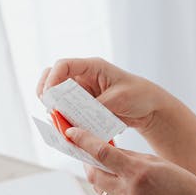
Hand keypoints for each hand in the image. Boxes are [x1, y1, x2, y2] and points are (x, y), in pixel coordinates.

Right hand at [37, 57, 167, 135]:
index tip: (49, 96)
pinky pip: (68, 111)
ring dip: (55, 109)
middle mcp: (83, 77)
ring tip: (59, 122)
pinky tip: (67, 129)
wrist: (149, 108)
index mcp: (92, 67)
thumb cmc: (139, 95)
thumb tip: (75, 118)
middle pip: (52, 79)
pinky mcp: (83, 107)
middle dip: (46, 94)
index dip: (52, 79)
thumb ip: (97, 106)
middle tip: (50, 110)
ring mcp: (82, 92)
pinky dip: (64, 119)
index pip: (63, 65)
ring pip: (58, 97)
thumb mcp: (119, 99)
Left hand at [65, 128, 195, 194]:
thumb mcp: (155, 162)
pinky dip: (112, 187)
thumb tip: (105, 151)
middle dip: (87, 160)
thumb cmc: (181, 182)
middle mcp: (130, 192)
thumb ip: (129, 157)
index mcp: (139, 172)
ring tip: (107, 165)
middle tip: (86, 149)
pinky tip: (122, 182)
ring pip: (100, 188)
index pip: (102, 154)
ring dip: (100, 175)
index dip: (84, 141)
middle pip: (94, 173)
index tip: (71, 133)